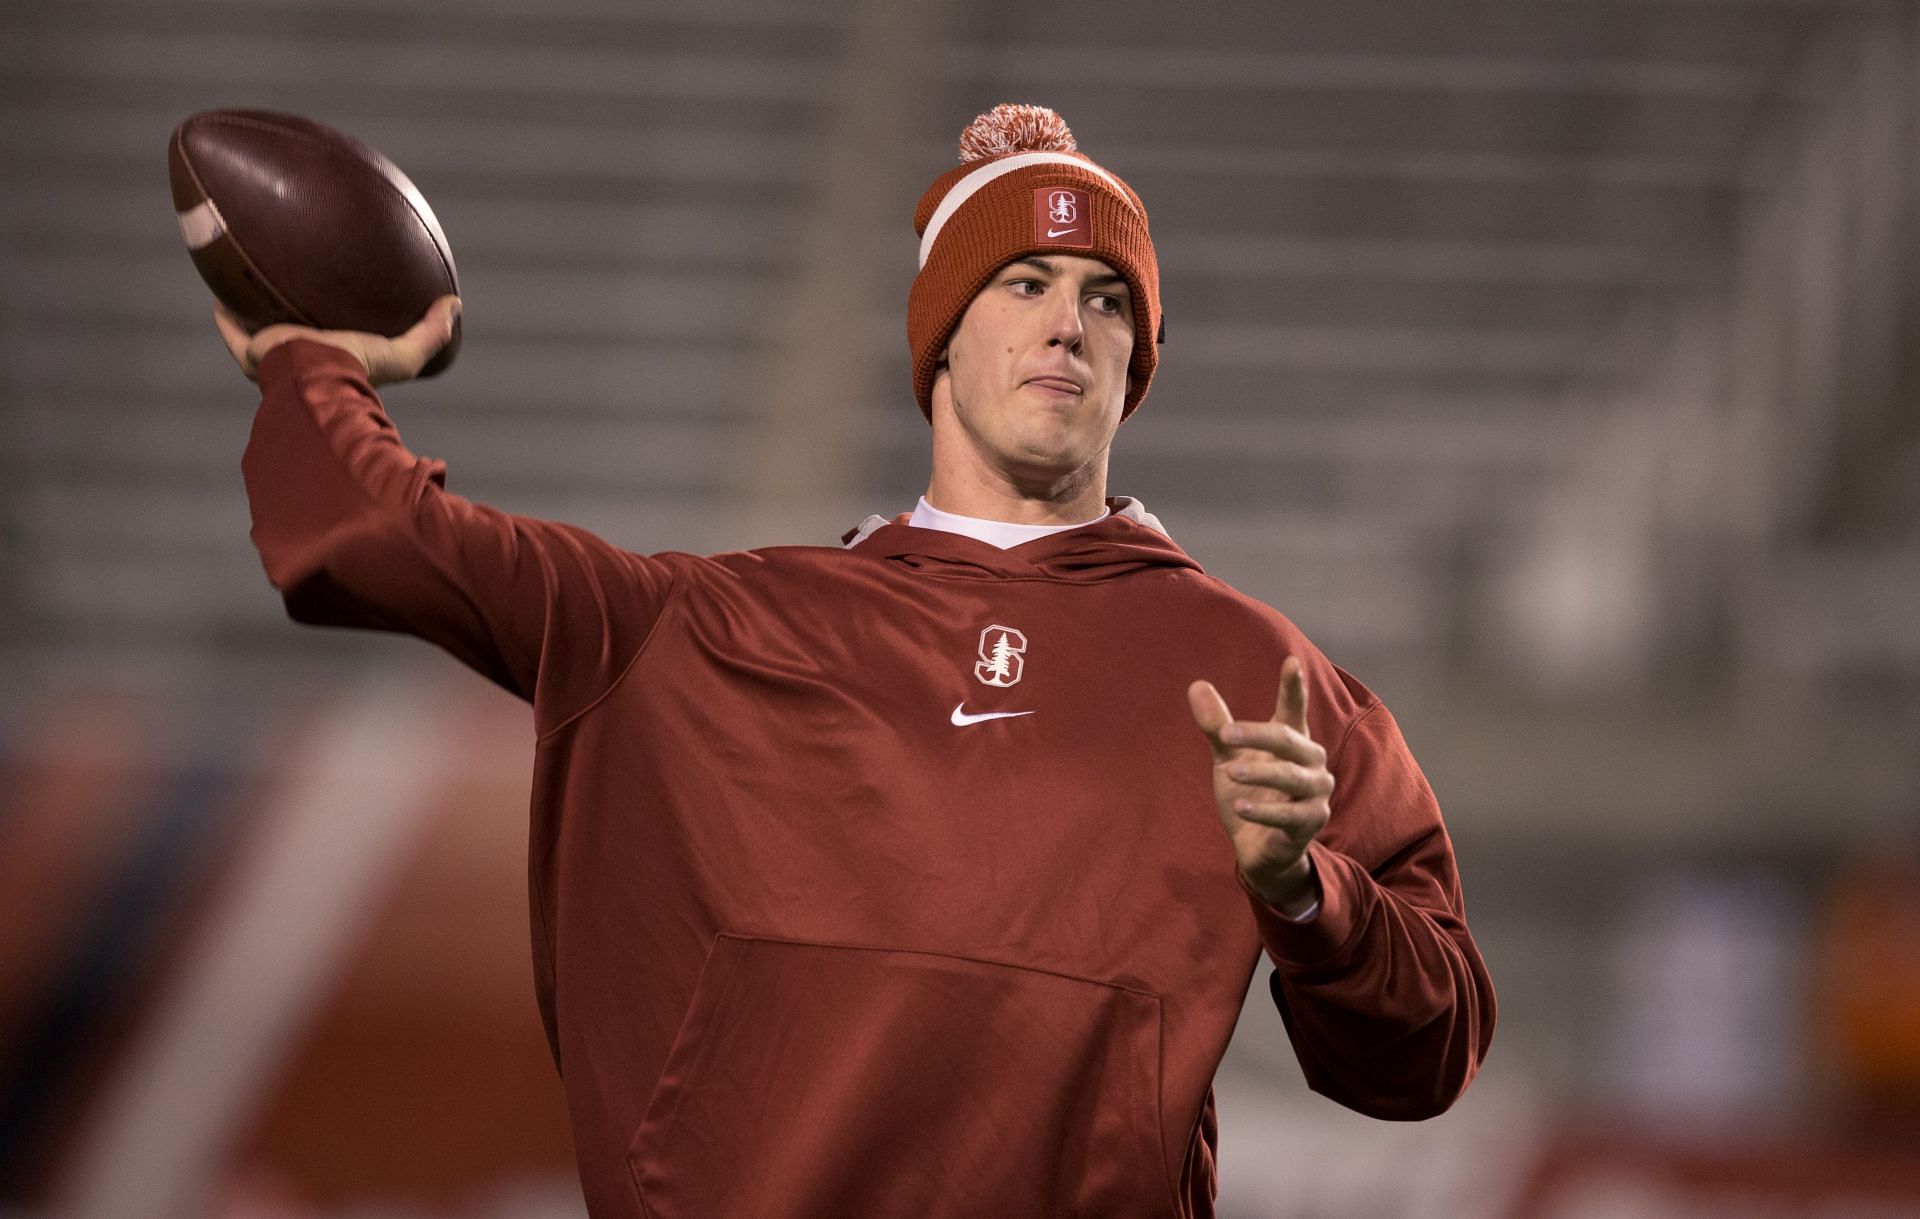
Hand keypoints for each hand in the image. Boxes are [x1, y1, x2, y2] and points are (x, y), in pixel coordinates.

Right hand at [214, 295, 460, 385]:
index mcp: (334, 367)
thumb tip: (456, 304)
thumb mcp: (404, 354)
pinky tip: (220, 295)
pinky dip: (227, 317)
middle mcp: (302, 367)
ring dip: (258, 314)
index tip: (339, 314)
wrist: (320, 378)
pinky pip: (233, 332)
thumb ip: (430, 333)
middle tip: (294, 296)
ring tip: (254, 287)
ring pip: (261, 335)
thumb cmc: (360, 371)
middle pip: (295, 342)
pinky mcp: (253, 354)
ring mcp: (275, 362)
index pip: (333, 351)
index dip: (335, 337)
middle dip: (292, 324)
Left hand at [1188, 656, 1332, 912]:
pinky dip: (1265, 811)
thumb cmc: (1249, 793)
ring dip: (1262, 773)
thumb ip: (1217, 726)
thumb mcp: (1228, 757)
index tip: (1291, 662)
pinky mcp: (1311, 823)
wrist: (1259, 848)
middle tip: (1226, 733)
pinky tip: (1241, 807)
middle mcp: (1310, 763)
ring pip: (1292, 777)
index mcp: (1291, 741)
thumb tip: (1196, 685)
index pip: (1293, 709)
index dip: (1293, 687)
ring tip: (1231, 771)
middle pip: (1288, 740)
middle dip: (1258, 734)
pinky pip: (1290, 815)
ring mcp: (1314, 793)